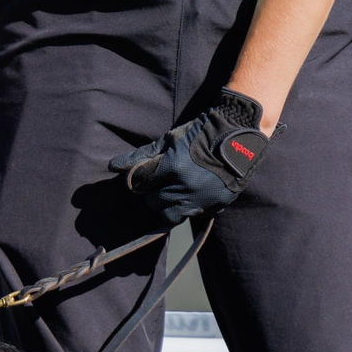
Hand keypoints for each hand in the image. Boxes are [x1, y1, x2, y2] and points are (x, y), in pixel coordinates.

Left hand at [109, 89, 267, 225]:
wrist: (239, 139)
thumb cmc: (200, 134)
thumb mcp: (170, 140)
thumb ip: (142, 156)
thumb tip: (113, 166)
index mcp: (172, 167)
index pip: (140, 183)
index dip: (142, 178)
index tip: (148, 173)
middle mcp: (185, 188)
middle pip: (152, 201)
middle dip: (154, 191)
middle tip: (165, 178)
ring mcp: (201, 200)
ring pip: (169, 215)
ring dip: (168, 204)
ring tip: (176, 190)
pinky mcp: (214, 208)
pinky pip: (191, 216)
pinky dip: (189, 207)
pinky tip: (194, 193)